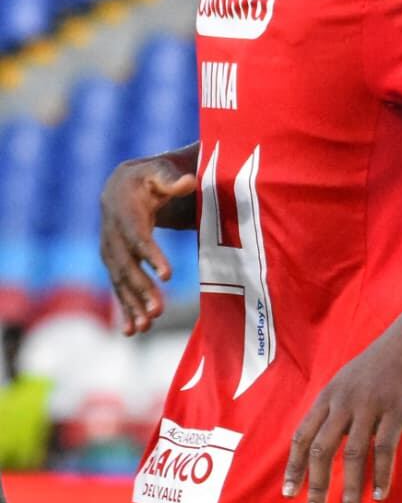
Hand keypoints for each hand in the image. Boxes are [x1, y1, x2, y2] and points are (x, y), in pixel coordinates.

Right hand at [100, 157, 196, 334]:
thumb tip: (189, 181)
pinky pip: (119, 287)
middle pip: (126, 264)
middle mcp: (111, 233)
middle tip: (158, 310)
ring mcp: (110, 250)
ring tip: (147, 326)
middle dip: (141, 288)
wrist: (122, 186)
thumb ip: (173, 178)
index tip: (168, 275)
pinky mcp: (114, 263)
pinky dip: (125, 308)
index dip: (150, 255)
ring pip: (120, 280)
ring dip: (132, 304)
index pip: (137, 236)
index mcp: (123, 209)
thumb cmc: (149, 178)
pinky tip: (132, 331)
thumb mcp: (160, 171)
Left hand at [282, 309, 401, 502]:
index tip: (289, 493)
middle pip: (321, 450)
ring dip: (349, 488)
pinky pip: (385, 448)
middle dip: (315, 485)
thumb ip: (337, 406)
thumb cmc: (385, 362)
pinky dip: (381, 474)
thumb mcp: (350, 379)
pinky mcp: (396, 410)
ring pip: (352, 454)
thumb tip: (326, 437)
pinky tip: (380, 494)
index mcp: (330, 396)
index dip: (293, 466)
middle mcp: (344, 402)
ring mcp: (369, 406)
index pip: (303, 435)